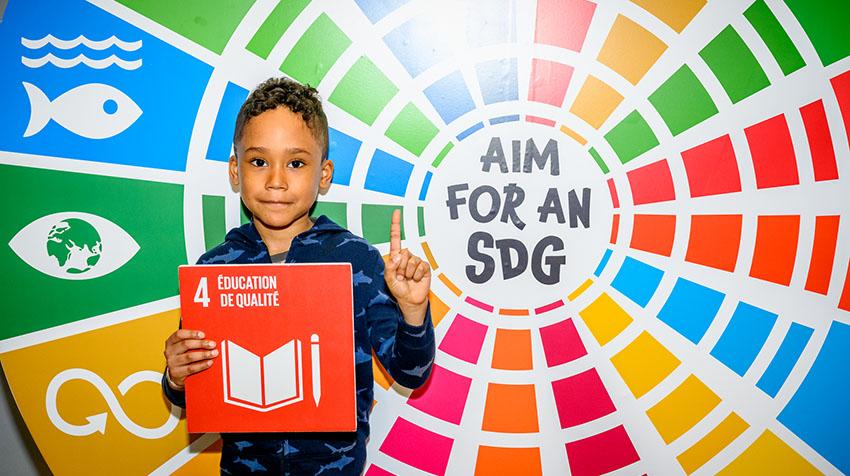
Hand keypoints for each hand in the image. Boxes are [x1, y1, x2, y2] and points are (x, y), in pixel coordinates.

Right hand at [163, 329, 217, 390]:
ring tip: (213, 353)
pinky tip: (209, 362)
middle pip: (186, 344)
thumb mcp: (184, 347)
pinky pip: (191, 368)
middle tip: (212, 344)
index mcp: (171, 342)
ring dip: (203, 354)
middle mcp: (169, 351)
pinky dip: (202, 365)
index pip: (179, 334)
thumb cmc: (183, 355)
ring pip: (189, 356)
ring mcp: (172, 362)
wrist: (176, 373)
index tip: (203, 335)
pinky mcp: (176, 373)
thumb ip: (193, 341)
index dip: (191, 333)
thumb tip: (208, 338)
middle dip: (201, 344)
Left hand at [384, 209, 430, 325]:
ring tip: (408, 279)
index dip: (396, 225)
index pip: (396, 238)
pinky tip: (416, 279)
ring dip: (409, 273)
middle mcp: (406, 257)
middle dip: (401, 267)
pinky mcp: (424, 267)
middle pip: (403, 253)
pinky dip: (417, 275)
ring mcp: (416, 261)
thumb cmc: (398, 289)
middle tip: (401, 277)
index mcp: (396, 257)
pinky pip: (420, 266)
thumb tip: (399, 255)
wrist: (410, 300)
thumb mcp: (389, 279)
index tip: (397, 212)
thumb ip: (391, 266)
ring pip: (412, 261)